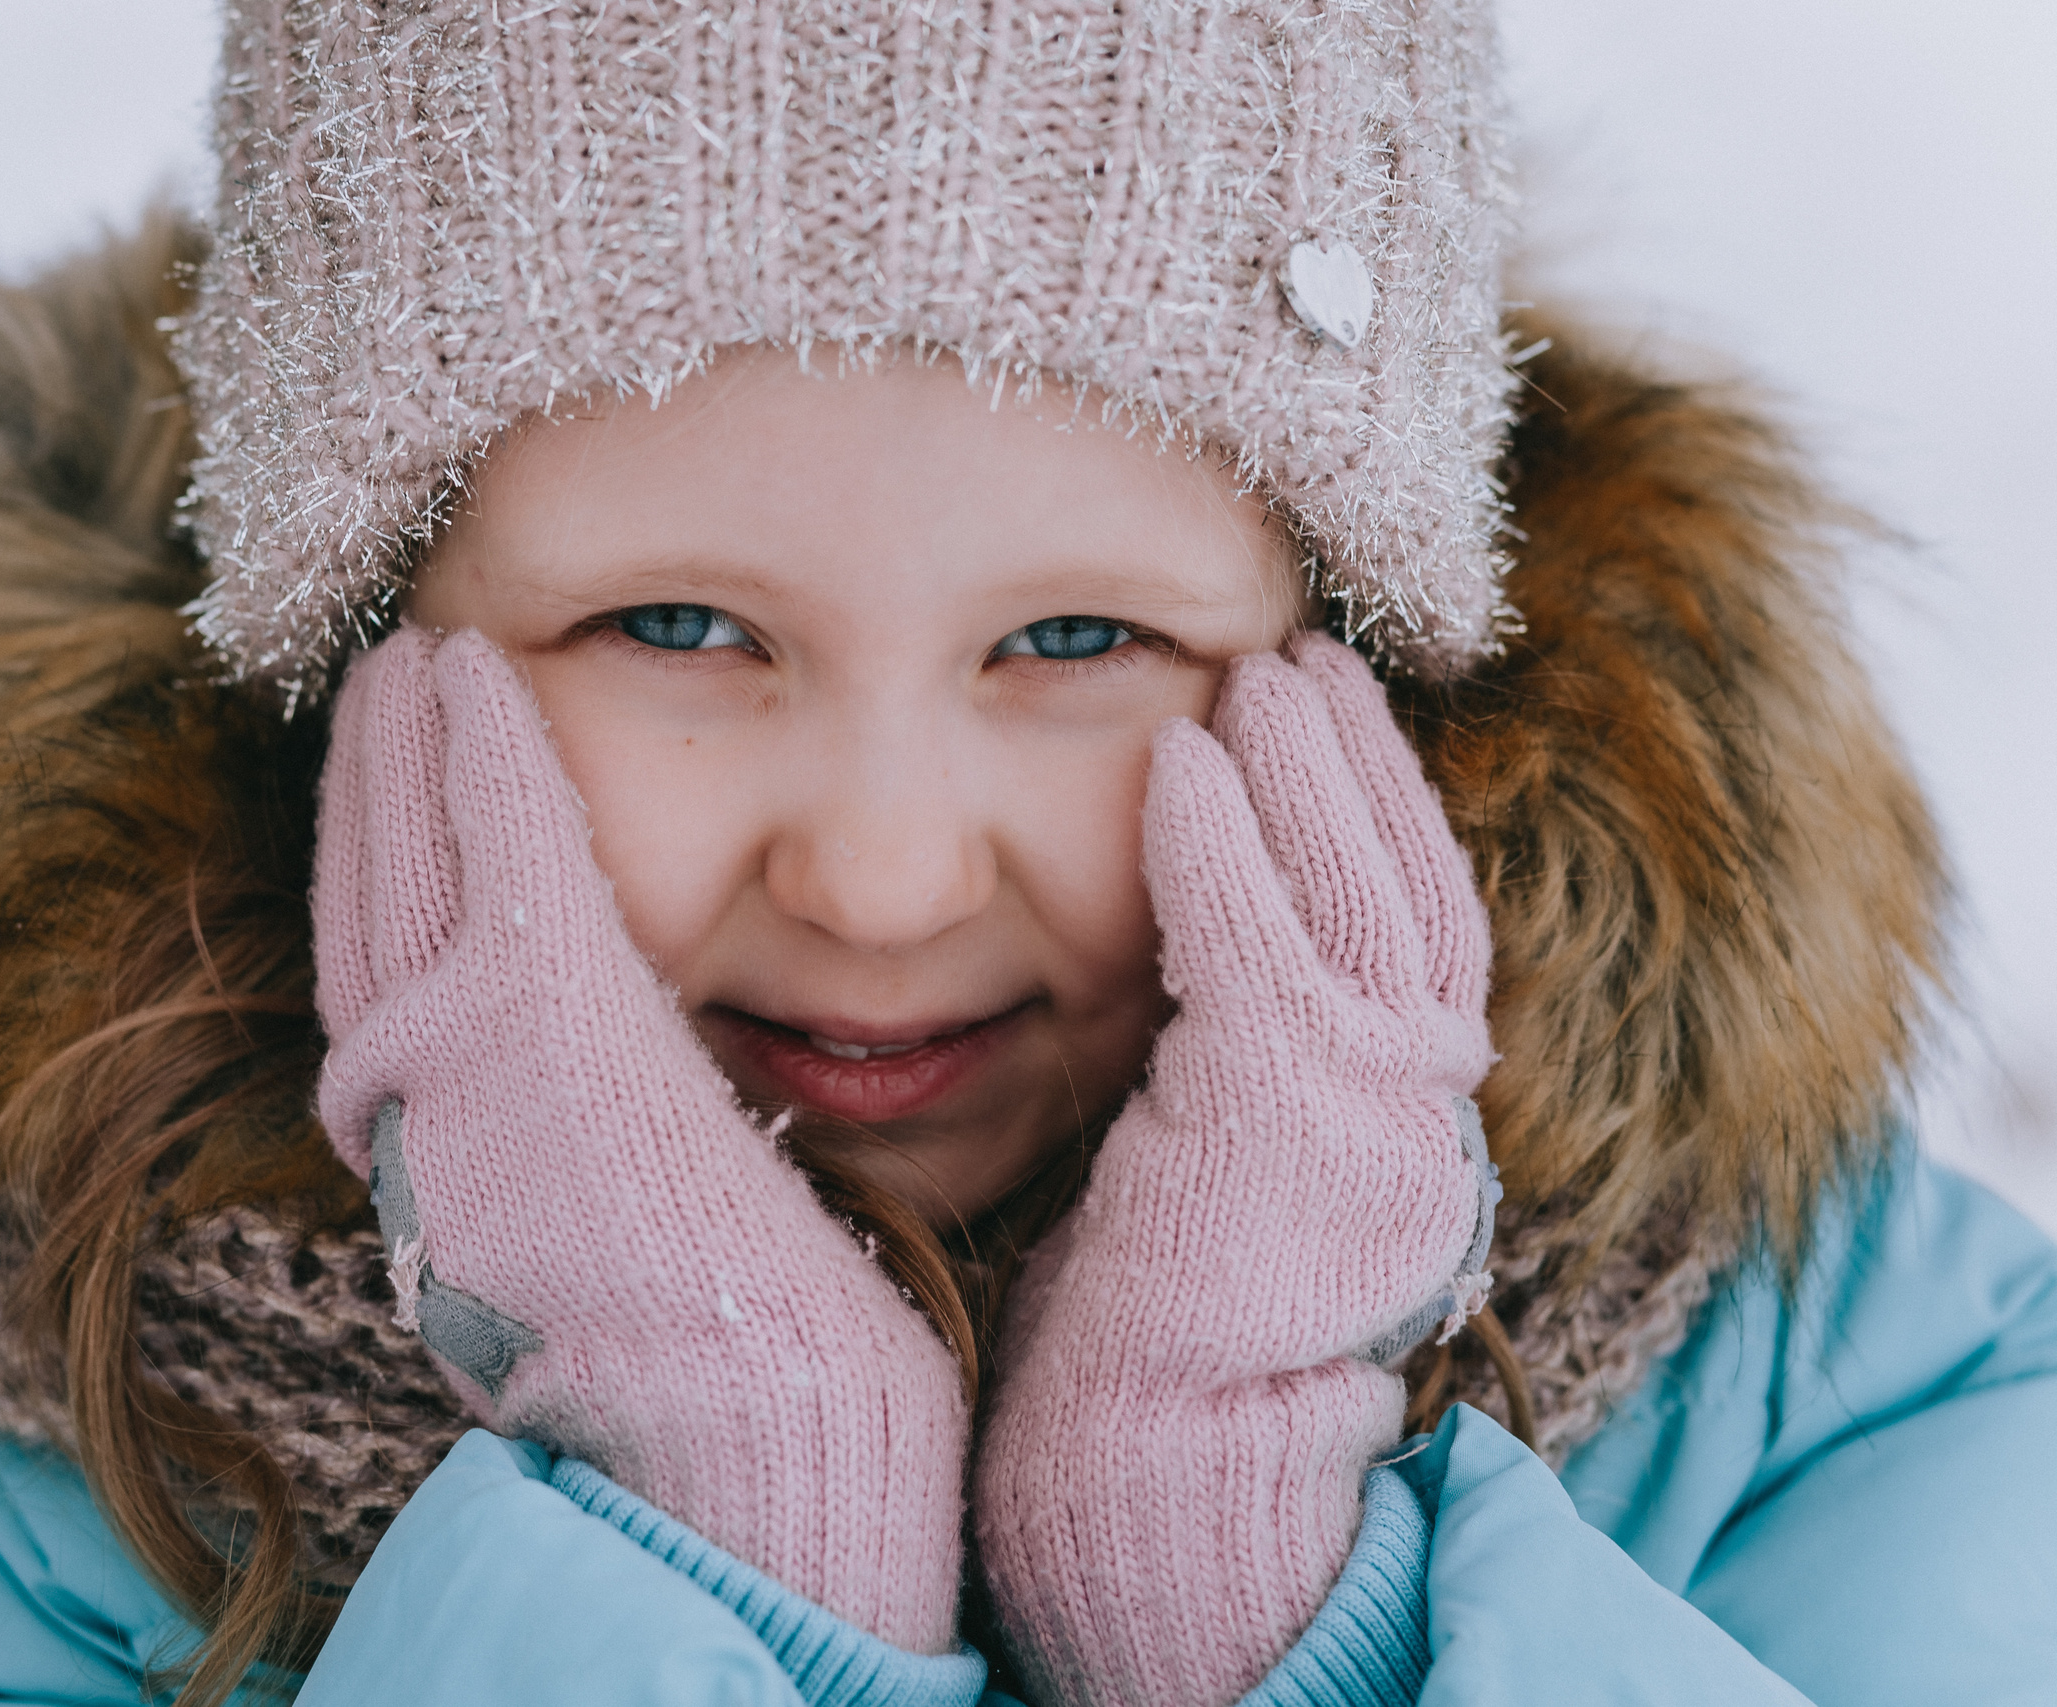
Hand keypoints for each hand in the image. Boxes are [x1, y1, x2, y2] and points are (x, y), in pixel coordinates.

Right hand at [311, 626, 968, 1651]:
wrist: (754, 1457)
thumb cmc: (737, 1382)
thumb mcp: (620, 1254)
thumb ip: (588, 1159)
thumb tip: (625, 1107)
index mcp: (443, 1179)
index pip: (392, 989)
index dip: (385, 880)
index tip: (402, 801)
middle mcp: (418, 1122)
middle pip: (372, 909)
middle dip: (370, 796)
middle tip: (382, 691)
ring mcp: (461, 1068)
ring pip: (409, 858)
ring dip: (405, 747)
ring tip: (416, 658)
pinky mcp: (537, 1024)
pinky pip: (493, 845)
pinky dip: (472, 749)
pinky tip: (471, 667)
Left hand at [973, 632, 1497, 1706]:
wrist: (1166, 1463)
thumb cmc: (1161, 1340)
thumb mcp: (1221, 1173)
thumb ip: (1235, 1069)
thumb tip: (1183, 966)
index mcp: (1402, 1125)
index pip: (1418, 939)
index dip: (1385, 822)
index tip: (1338, 726)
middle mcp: (1414, 1110)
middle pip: (1411, 893)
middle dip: (1362, 767)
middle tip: (1309, 656)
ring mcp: (1365, 1108)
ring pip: (1356, 895)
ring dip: (1307, 770)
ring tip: (1261, 670)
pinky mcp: (1284, 1110)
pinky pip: (1256, 937)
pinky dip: (1223, 839)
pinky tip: (1186, 757)